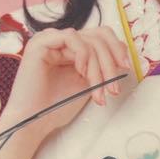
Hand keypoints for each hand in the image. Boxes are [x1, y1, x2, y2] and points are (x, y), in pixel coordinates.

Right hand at [0, 26, 131, 144]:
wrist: (33, 122)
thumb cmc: (57, 106)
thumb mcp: (88, 82)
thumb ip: (101, 66)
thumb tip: (124, 55)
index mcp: (70, 48)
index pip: (100, 36)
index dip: (117, 49)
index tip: (126, 68)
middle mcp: (60, 40)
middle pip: (98, 36)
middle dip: (111, 62)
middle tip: (114, 88)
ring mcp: (49, 39)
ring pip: (89, 40)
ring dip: (99, 67)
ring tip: (97, 91)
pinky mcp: (40, 43)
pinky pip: (72, 38)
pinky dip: (83, 55)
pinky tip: (80, 72)